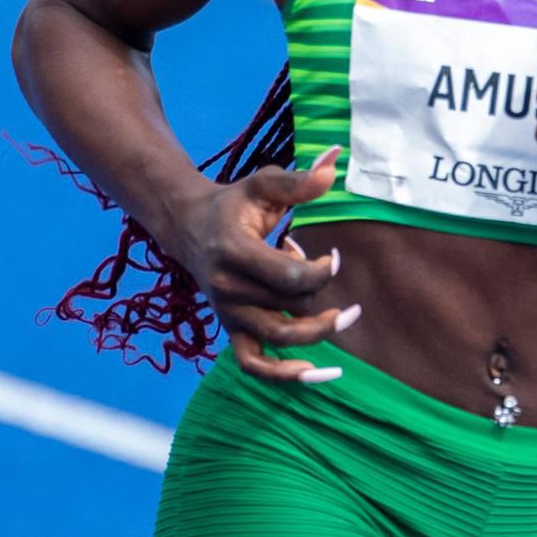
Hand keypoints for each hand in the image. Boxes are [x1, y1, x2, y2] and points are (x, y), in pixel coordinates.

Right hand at [167, 146, 359, 383]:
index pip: (289, 277)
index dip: (322, 270)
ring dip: (317, 335)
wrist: (189, 226)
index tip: (334, 256)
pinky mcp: (229, 328)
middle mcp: (228, 288)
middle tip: (332, 270)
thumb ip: (299, 181)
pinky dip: (282, 375)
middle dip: (321, 293)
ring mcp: (228, 312)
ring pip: (278, 338)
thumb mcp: (263, 184)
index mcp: (235, 251)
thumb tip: (335, 161)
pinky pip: (252, 364)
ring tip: (347, 317)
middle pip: (290, 306)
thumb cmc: (234, 203)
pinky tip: (316, 373)